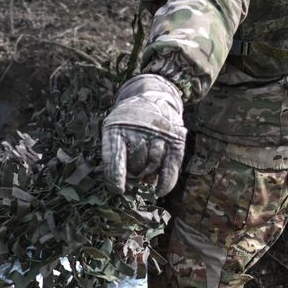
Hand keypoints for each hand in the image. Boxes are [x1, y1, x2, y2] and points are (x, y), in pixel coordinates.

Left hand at [101, 74, 185, 195]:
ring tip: (143, 172)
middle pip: (135, 164)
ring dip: (147, 174)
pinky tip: (159, 190)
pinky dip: (165, 182)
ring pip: (152, 165)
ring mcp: (159, 134)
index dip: (116, 176)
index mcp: (116, 128)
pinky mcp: (175, 141)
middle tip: (132, 175)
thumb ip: (114, 157)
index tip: (118, 190)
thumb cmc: (127, 123)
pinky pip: (170, 167)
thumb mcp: (112, 131)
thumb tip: (121, 189)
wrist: (152, 97)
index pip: (115, 156)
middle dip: (133, 175)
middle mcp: (139, 130)